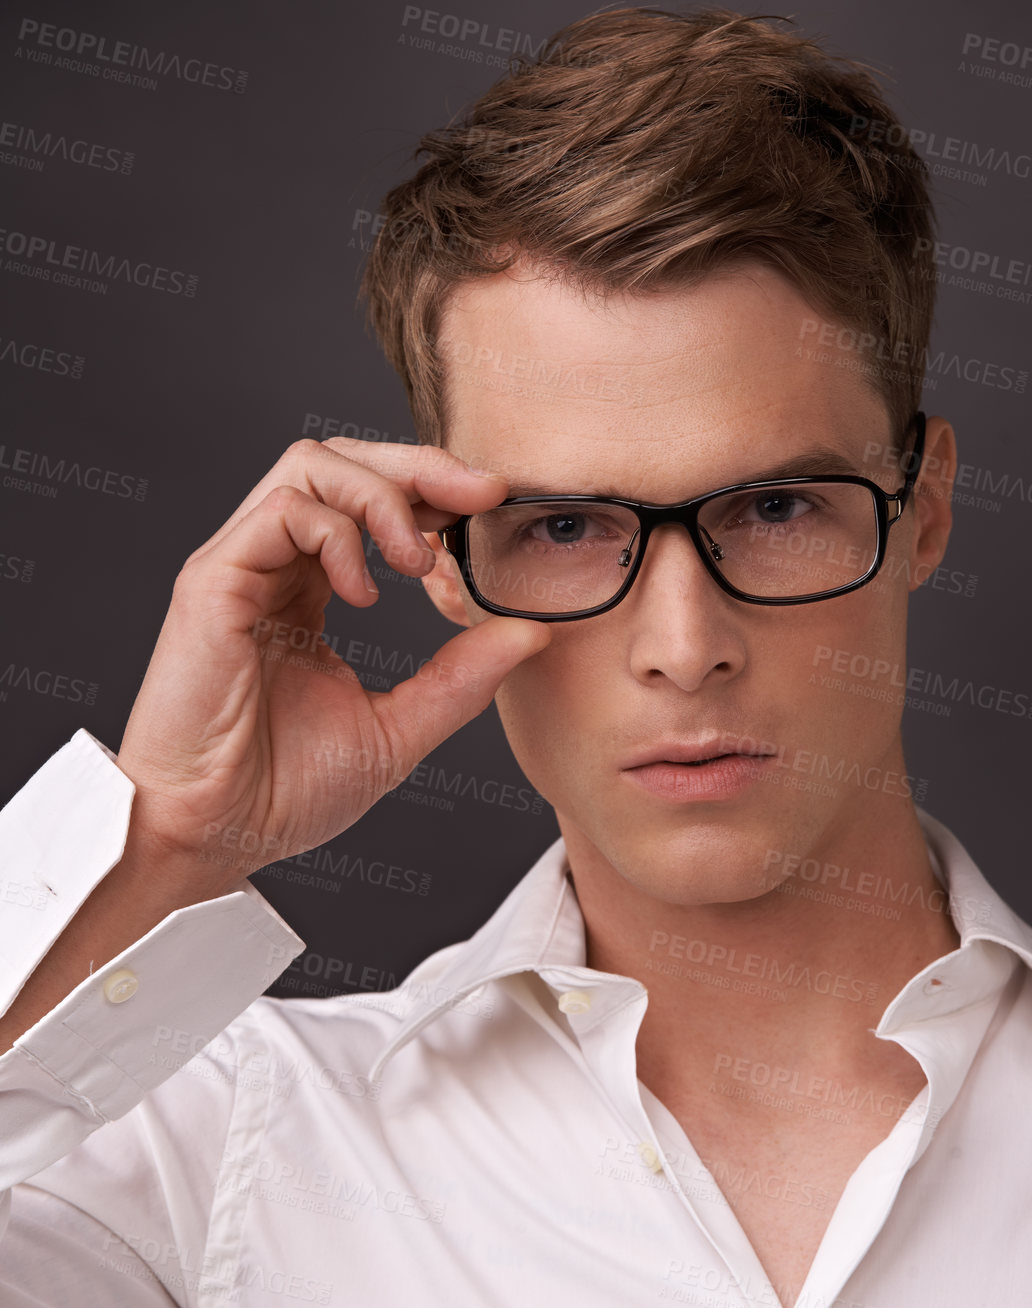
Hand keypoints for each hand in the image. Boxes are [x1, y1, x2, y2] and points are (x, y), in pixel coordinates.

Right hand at [116, 437, 549, 880]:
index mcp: (309, 592)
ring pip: (311, 466)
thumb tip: (531, 631)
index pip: (370, 504)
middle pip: (344, 461)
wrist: (212, 834)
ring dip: (382, 496)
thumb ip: (462, 678)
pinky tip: (365, 594)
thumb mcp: (399, 729)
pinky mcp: (213, 580)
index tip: (492, 504)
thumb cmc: (284, 791)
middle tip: (481, 491)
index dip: (433, 490)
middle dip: (421, 466)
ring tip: (419, 562)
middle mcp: (273, 567)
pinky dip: (337, 535)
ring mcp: (240, 567)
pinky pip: (282, 511)